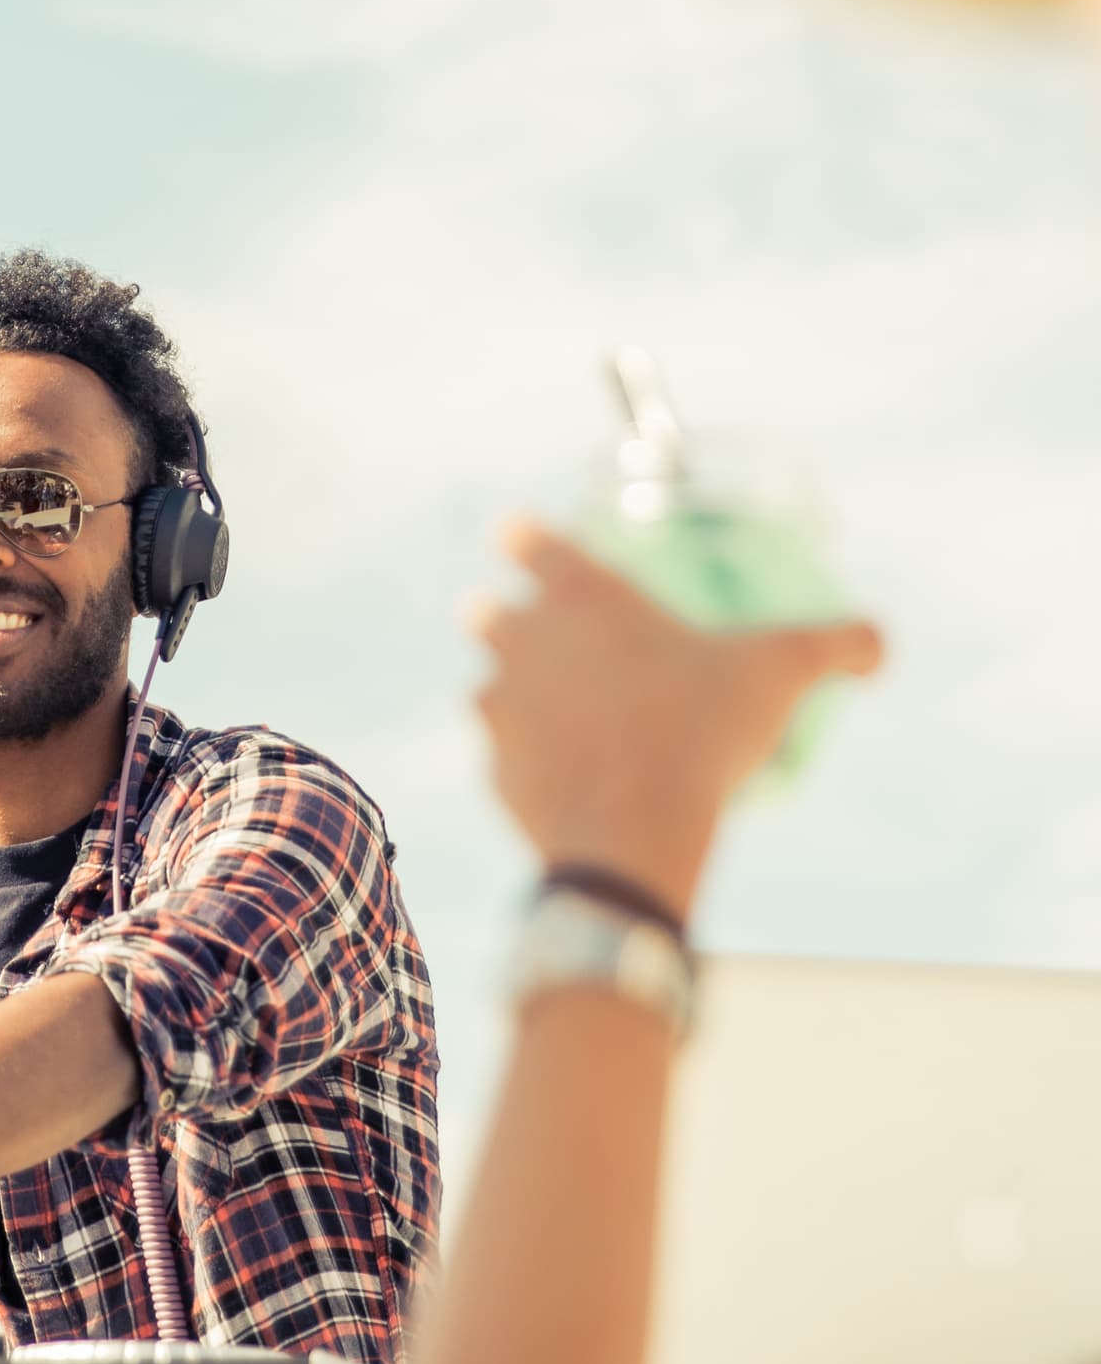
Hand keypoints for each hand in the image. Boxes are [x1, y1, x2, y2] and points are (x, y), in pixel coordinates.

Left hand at [466, 521, 881, 920]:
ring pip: (484, 686)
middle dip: (496, 614)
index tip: (514, 533)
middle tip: (510, 621)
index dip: (523, 535)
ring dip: (502, 689)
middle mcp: (526, 643)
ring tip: (532, 702)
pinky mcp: (492, 770)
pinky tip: (552, 771)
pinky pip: (499, 757)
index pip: (532, 543)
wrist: (631, 830)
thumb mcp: (780, 674)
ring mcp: (500, 708)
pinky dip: (521, 761)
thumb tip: (878, 643)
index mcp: (583, 599)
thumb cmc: (703, 733)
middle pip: (488, 614)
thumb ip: (834, 645)